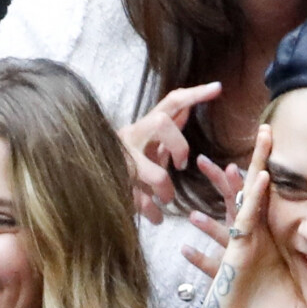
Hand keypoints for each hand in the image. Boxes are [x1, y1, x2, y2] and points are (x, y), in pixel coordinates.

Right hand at [118, 82, 221, 223]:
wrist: (88, 180)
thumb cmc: (128, 161)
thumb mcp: (149, 144)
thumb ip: (168, 129)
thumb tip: (187, 106)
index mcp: (143, 125)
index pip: (170, 102)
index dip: (195, 94)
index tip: (218, 89)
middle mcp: (131, 136)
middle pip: (162, 123)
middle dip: (180, 145)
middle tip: (182, 165)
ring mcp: (122, 160)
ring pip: (155, 173)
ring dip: (166, 189)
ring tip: (167, 199)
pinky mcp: (117, 184)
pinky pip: (141, 200)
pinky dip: (153, 212)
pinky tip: (158, 218)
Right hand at [194, 125, 306, 307]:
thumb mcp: (304, 304)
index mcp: (273, 244)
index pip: (280, 205)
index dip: (286, 179)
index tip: (294, 153)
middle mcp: (258, 236)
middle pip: (262, 191)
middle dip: (265, 159)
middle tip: (270, 127)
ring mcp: (246, 241)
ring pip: (252, 196)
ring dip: (257, 164)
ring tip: (262, 135)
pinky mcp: (236, 251)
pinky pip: (246, 219)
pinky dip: (254, 197)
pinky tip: (262, 176)